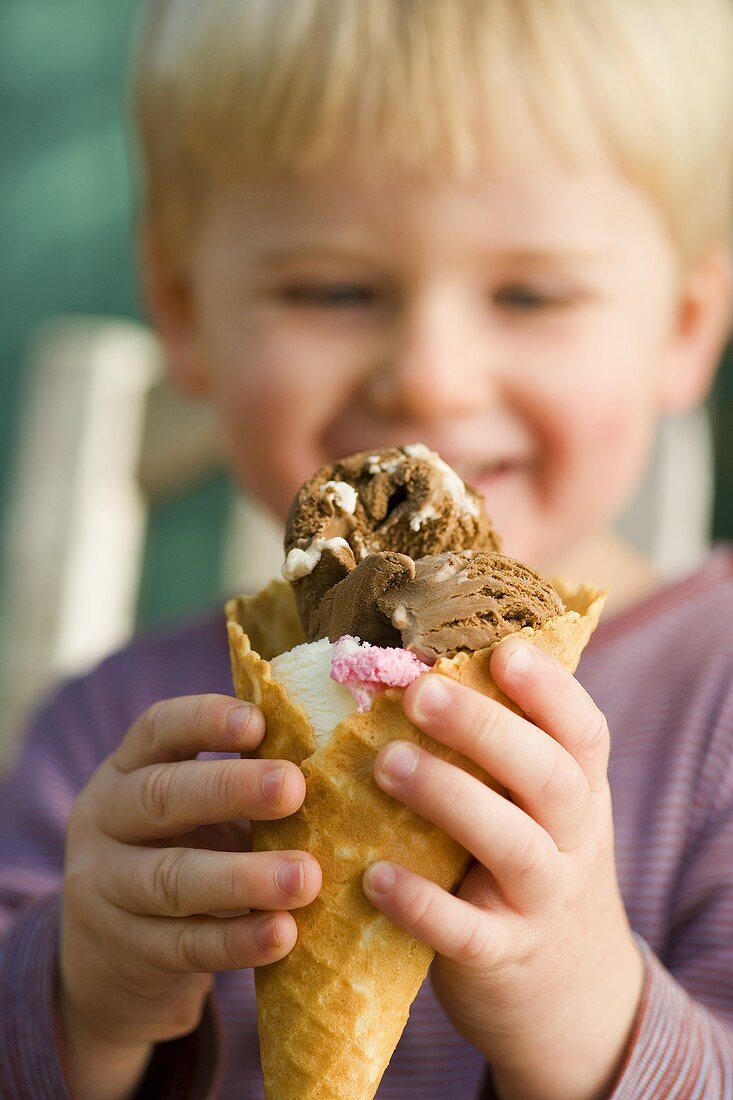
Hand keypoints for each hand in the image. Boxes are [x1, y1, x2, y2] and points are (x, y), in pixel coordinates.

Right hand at [60, 694, 320, 1099]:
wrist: (111, 949)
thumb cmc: (183, 847)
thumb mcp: (194, 805)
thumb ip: (247, 782)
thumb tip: (340, 757)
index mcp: (130, 766)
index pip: (158, 729)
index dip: (205, 721)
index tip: (258, 723)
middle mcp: (107, 818)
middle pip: (160, 796)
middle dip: (229, 789)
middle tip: (294, 787)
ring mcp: (108, 887)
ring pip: (171, 879)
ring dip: (243, 878)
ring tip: (306, 878)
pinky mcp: (129, 950)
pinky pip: (183, 945)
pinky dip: (236, 941)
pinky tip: (282, 935)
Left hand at [362, 638, 643, 1099]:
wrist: (569, 993)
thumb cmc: (532, 863)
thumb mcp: (541, 806)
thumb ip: (504, 748)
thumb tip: (418, 659)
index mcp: (581, 789)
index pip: (583, 730)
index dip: (550, 688)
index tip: (503, 649)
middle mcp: (574, 839)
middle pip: (547, 776)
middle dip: (484, 730)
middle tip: (417, 694)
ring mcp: (542, 901)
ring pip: (513, 847)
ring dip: (449, 799)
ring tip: (386, 764)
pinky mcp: (503, 957)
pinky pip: (468, 932)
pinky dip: (423, 904)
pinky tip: (374, 876)